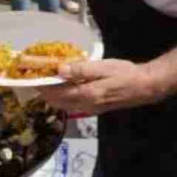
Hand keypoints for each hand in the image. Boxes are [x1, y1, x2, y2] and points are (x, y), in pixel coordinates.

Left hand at [37, 59, 160, 114]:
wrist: (145, 87)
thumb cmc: (125, 74)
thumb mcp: (103, 67)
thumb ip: (81, 69)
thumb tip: (60, 69)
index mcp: (86, 95)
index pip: (56, 93)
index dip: (42, 86)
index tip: (31, 76)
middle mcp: (85, 106)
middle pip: (57, 102)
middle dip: (45, 91)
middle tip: (37, 76)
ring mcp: (90, 109)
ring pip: (64, 105)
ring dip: (53, 95)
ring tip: (48, 79)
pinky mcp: (95, 108)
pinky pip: (73, 105)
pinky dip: (64, 97)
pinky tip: (65, 86)